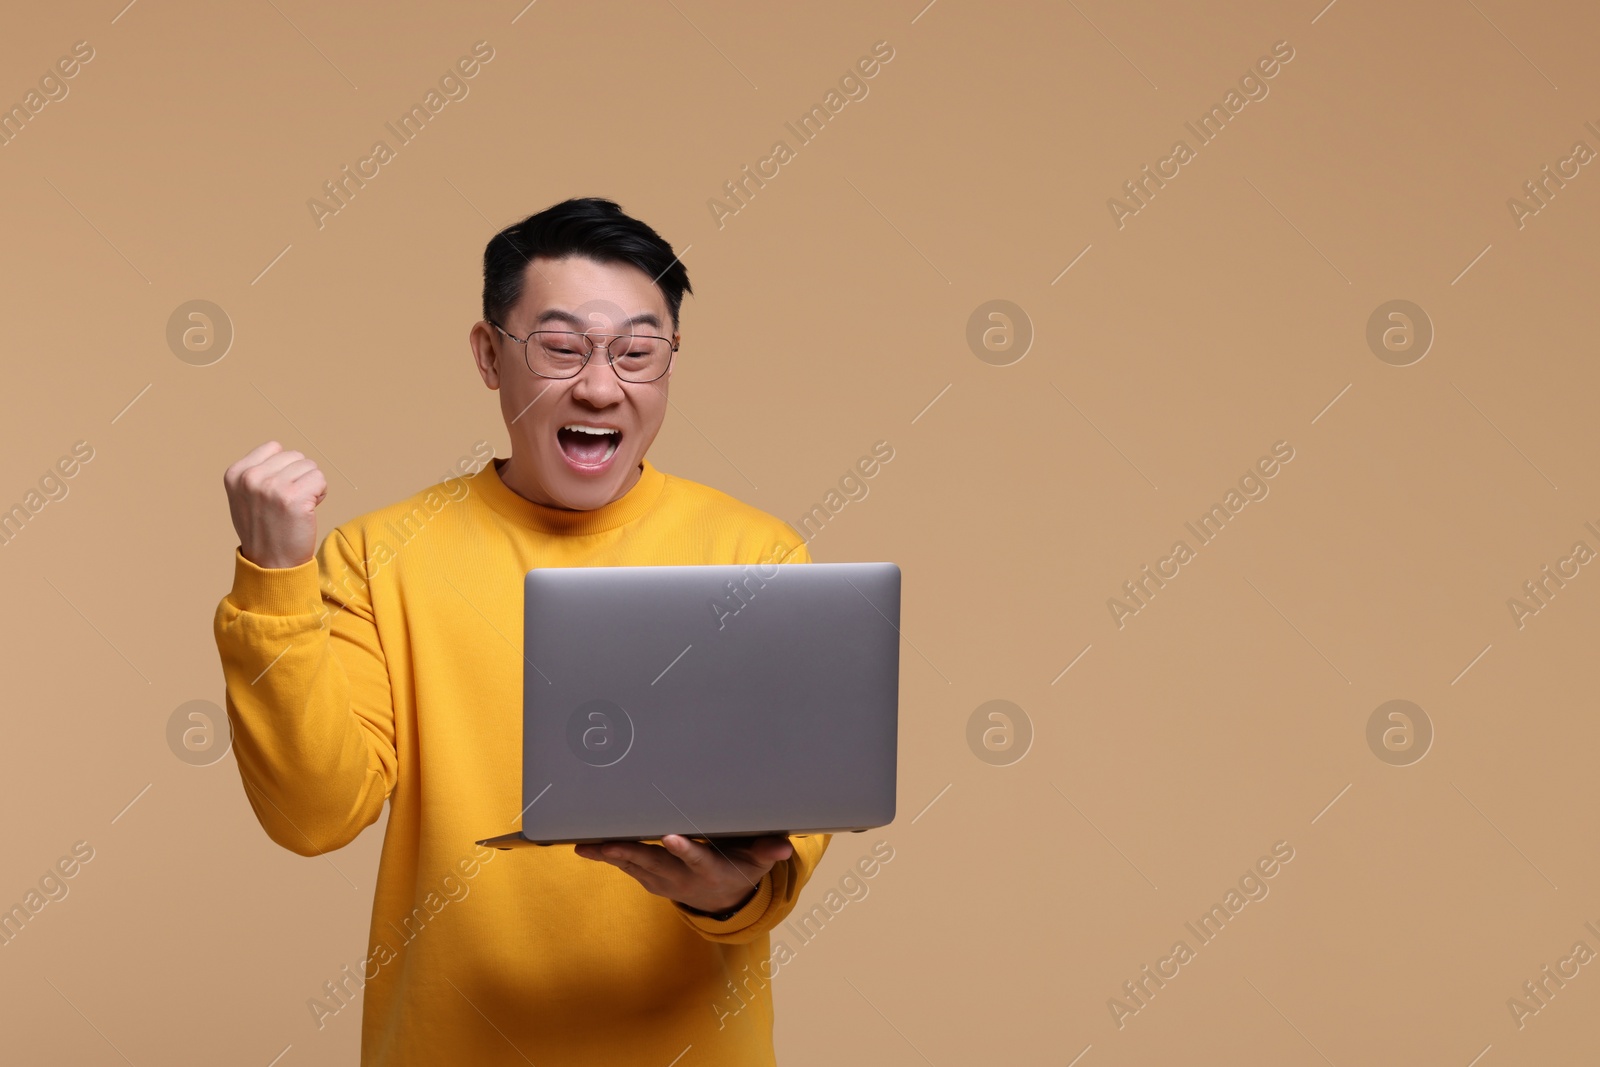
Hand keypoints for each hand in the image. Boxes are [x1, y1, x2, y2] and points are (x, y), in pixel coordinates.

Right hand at [223, 441, 327, 568]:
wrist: (271, 564)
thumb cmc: (263, 529)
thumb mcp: (245, 497)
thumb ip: (256, 472)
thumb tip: (279, 449)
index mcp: (235, 474)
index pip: (274, 448)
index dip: (283, 468)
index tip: (276, 491)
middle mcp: (251, 477)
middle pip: (295, 456)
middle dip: (299, 476)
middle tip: (289, 502)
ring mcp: (272, 486)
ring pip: (310, 466)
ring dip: (310, 485)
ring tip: (297, 507)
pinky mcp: (294, 497)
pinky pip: (320, 479)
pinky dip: (320, 493)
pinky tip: (308, 510)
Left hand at [574, 834, 793, 914]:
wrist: (721, 901)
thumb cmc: (739, 869)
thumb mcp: (756, 863)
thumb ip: (766, 851)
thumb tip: (785, 847)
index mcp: (708, 870)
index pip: (696, 860)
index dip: (684, 851)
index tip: (671, 838)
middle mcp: (681, 878)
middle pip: (654, 864)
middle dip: (630, 853)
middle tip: (607, 844)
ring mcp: (663, 881)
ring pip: (634, 866)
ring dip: (611, 856)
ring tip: (587, 845)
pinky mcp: (650, 879)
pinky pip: (627, 867)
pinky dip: (608, 857)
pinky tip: (589, 846)